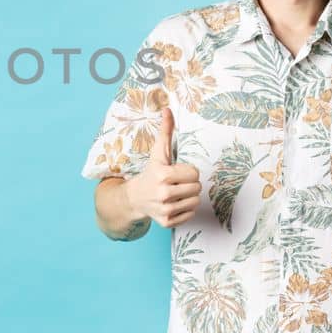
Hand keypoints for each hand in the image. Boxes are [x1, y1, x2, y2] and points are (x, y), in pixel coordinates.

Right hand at [123, 108, 203, 227]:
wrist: (134, 198)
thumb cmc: (150, 173)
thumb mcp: (157, 153)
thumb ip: (165, 131)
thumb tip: (168, 109)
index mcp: (162, 174)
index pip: (194, 173)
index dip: (188, 171)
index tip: (176, 172)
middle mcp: (163, 193)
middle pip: (197, 187)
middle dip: (189, 183)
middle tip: (177, 183)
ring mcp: (165, 210)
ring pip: (196, 201)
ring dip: (189, 196)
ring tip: (176, 193)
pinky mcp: (167, 222)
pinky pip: (191, 214)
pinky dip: (185, 209)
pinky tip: (174, 203)